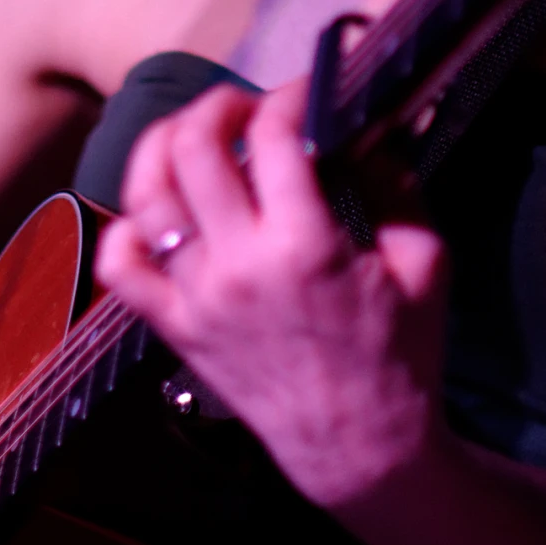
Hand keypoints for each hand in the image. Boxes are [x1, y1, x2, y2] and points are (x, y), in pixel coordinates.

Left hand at [96, 78, 449, 511]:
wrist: (361, 450)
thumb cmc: (402, 357)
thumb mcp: (425, 263)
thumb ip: (397, 185)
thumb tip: (374, 125)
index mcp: (305, 244)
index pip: (274, 134)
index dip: (289, 95)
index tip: (306, 93)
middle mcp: (237, 264)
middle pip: (193, 146)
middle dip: (218, 105)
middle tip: (245, 109)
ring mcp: (196, 297)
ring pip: (145, 194)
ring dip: (164, 146)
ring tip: (194, 136)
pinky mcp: (174, 328)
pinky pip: (120, 267)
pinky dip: (126, 228)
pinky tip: (158, 212)